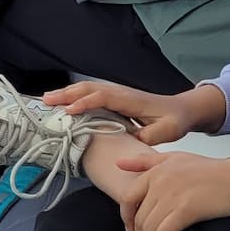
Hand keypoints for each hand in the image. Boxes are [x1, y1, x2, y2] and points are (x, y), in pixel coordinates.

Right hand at [45, 80, 226, 145]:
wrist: (183, 109)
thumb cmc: (175, 120)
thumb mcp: (167, 132)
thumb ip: (147, 137)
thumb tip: (128, 142)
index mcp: (131, 100)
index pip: (103, 98)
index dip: (85, 103)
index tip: (68, 112)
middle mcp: (121, 93)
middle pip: (89, 88)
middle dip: (67, 94)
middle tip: (46, 101)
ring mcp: (117, 94)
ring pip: (88, 89)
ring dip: (67, 93)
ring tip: (48, 100)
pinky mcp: (115, 99)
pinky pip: (91, 93)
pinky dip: (75, 95)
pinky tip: (64, 102)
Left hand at [116, 150, 229, 230]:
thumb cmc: (209, 170)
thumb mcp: (175, 158)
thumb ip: (145, 161)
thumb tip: (118, 163)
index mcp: (156, 171)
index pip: (128, 198)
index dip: (126, 217)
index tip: (130, 228)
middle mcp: (160, 182)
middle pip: (139, 217)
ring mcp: (172, 196)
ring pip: (149, 228)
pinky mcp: (186, 210)